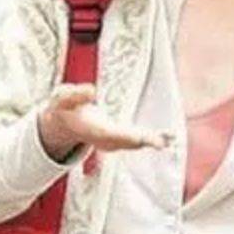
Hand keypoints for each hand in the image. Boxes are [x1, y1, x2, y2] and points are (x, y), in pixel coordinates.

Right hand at [38, 83, 173, 161]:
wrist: (63, 124)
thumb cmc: (64, 108)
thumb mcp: (63, 97)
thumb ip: (75, 94)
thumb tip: (91, 90)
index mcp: (92, 129)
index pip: (110, 134)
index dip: (125, 136)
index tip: (140, 138)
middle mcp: (103, 138)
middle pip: (126, 142)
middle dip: (144, 142)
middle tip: (163, 142)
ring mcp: (111, 141)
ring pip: (134, 143)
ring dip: (152, 141)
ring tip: (170, 138)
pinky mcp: (118, 138)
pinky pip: (137, 140)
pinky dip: (151, 140)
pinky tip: (167, 138)